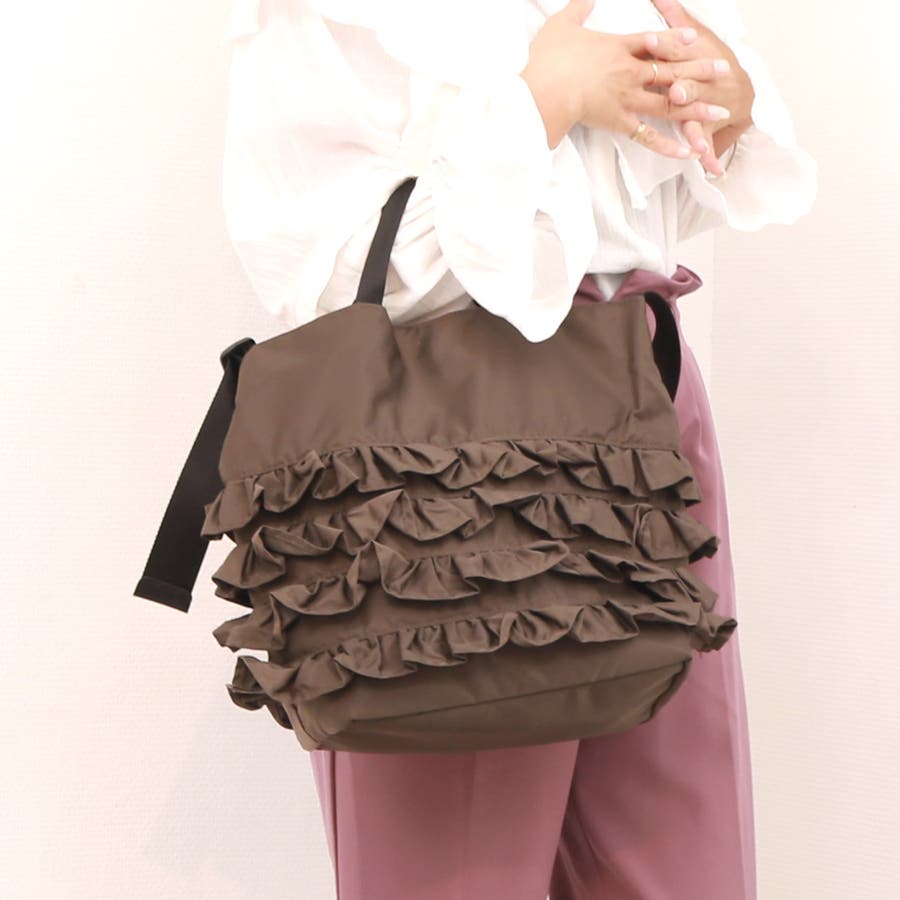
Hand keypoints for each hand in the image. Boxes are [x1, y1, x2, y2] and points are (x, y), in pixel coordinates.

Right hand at [520, 0, 735, 160]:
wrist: (545, 91)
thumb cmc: (549, 60)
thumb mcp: (562, 24)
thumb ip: (578, 8)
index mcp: (618, 47)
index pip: (653, 41)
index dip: (675, 39)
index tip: (695, 39)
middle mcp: (630, 71)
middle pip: (671, 69)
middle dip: (699, 70)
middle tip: (723, 70)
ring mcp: (627, 98)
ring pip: (669, 102)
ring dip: (696, 108)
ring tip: (720, 111)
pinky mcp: (619, 122)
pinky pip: (648, 136)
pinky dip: (667, 145)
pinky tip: (686, 151)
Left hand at [645, 0, 754, 174]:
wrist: (743, 89)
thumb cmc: (711, 62)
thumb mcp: (696, 36)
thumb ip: (674, 17)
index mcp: (691, 60)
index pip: (675, 51)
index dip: (663, 45)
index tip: (649, 41)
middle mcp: (699, 83)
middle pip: (689, 85)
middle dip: (684, 89)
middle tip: (677, 93)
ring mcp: (704, 106)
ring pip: (698, 117)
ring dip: (697, 128)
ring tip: (696, 143)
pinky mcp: (706, 125)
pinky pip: (710, 142)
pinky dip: (712, 155)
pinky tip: (712, 170)